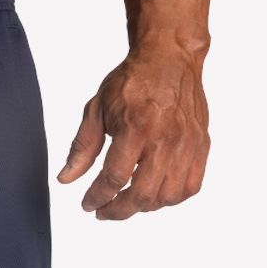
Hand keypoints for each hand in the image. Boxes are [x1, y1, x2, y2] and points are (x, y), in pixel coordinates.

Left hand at [57, 49, 209, 220]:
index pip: (114, 178)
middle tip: (104, 211)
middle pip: (142, 194)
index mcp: (136, 127)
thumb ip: (82, 147)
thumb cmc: (133, 81)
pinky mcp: (200, 144)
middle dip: (118, 210)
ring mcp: (187, 143)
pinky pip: (190, 186)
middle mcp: (165, 138)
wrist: (170, 57)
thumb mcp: (96, 109)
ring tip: (128, 201)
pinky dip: (171, 199)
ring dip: (143, 207)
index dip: (97, 197)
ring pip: (167, 196)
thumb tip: (66, 179)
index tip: (88, 204)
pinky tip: (154, 194)